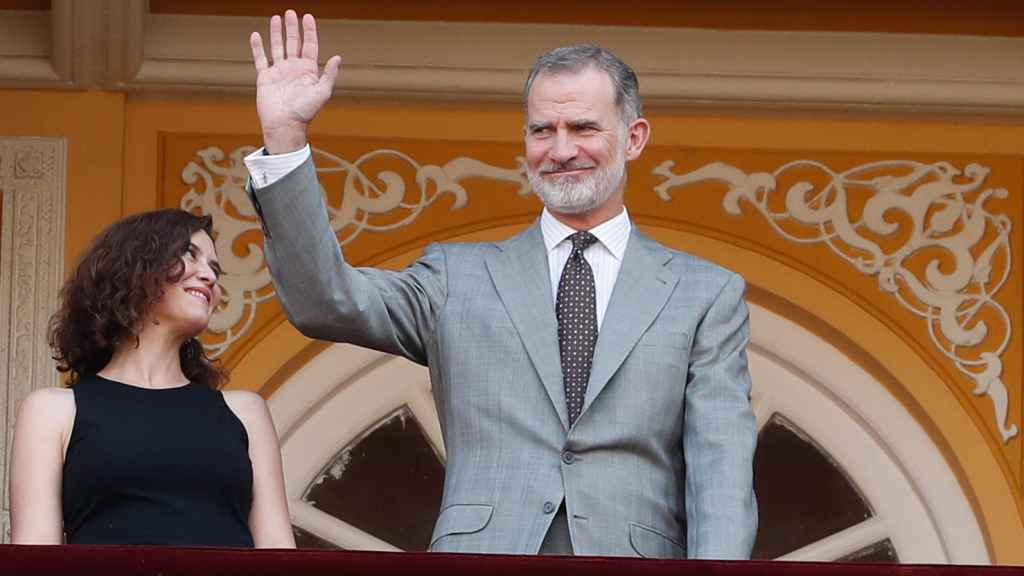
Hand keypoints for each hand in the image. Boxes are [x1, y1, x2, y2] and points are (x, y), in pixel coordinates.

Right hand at [250, 10, 340, 153]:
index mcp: (308, 70)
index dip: (309, 31)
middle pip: (293, 42)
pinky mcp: (265, 77)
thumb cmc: (305, 112)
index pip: (310, 45)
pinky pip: (260, 59)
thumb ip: (330, 75)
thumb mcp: (322, 93)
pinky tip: (256, 35)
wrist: (285, 125)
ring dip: (277, 33)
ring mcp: (279, 72)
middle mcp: (294, 69)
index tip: (307, 16)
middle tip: (290, 12)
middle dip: (292, 27)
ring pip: (277, 47)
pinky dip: (257, 47)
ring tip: (276, 18)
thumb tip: (338, 57)